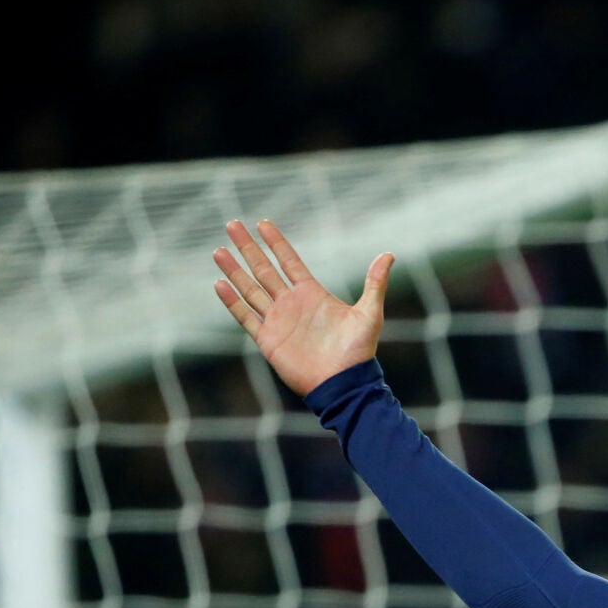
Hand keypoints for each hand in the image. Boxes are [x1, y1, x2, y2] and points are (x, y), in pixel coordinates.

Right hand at [213, 220, 394, 395]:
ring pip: (250, 289)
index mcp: (313, 294)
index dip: (276, 242)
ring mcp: (278, 321)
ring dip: (234, 270)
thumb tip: (389, 254)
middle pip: (264, 269)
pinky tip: (219, 284)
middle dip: (248, 248)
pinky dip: (232, 302)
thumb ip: (375, 283)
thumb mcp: (369, 313)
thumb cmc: (358, 351)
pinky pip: (245, 317)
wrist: (343, 384)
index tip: (263, 223)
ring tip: (218, 250)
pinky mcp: (268, 339)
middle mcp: (292, 304)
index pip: (289, 261)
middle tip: (232, 224)